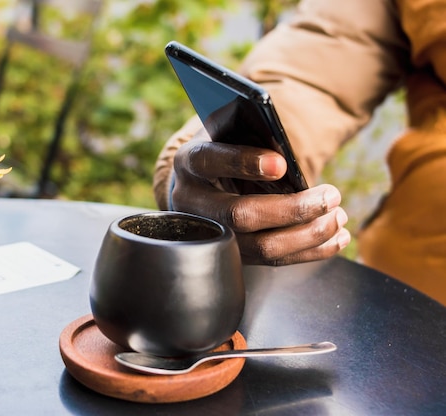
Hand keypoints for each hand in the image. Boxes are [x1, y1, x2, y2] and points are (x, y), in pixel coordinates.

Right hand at [171, 136, 350, 265]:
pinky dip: (310, 251)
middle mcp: (192, 203)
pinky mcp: (233, 253)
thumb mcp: (229, 128)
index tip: (282, 165)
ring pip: (260, 246)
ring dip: (307, 235)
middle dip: (290, 209)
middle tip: (331, 196)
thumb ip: (248, 126)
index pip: (210, 161)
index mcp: (189, 162)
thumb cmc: (225, 146)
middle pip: (238, 215)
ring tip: (338, 216)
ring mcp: (212, 234)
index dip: (243, 163)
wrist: (204, 180)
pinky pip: (273, 261)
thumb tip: (282, 144)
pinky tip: (336, 237)